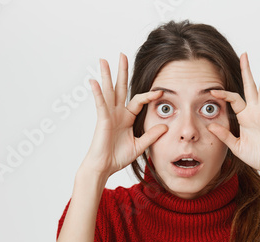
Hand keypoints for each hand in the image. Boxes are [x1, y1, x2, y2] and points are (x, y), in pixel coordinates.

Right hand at [80, 53, 167, 179]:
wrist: (104, 167)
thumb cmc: (117, 157)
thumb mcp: (140, 145)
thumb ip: (151, 135)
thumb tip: (165, 126)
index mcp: (126, 117)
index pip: (138, 100)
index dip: (149, 95)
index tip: (160, 91)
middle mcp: (117, 113)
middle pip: (120, 88)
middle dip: (122, 72)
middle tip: (122, 55)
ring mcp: (108, 115)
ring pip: (108, 91)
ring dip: (106, 75)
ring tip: (103, 60)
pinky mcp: (102, 120)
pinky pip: (100, 104)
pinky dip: (97, 92)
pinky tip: (94, 81)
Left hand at [207, 52, 259, 175]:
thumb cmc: (257, 156)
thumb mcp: (236, 146)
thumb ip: (224, 135)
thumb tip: (210, 125)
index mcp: (245, 117)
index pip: (233, 99)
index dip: (223, 93)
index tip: (212, 90)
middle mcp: (255, 112)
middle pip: (250, 87)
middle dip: (247, 70)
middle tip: (245, 54)